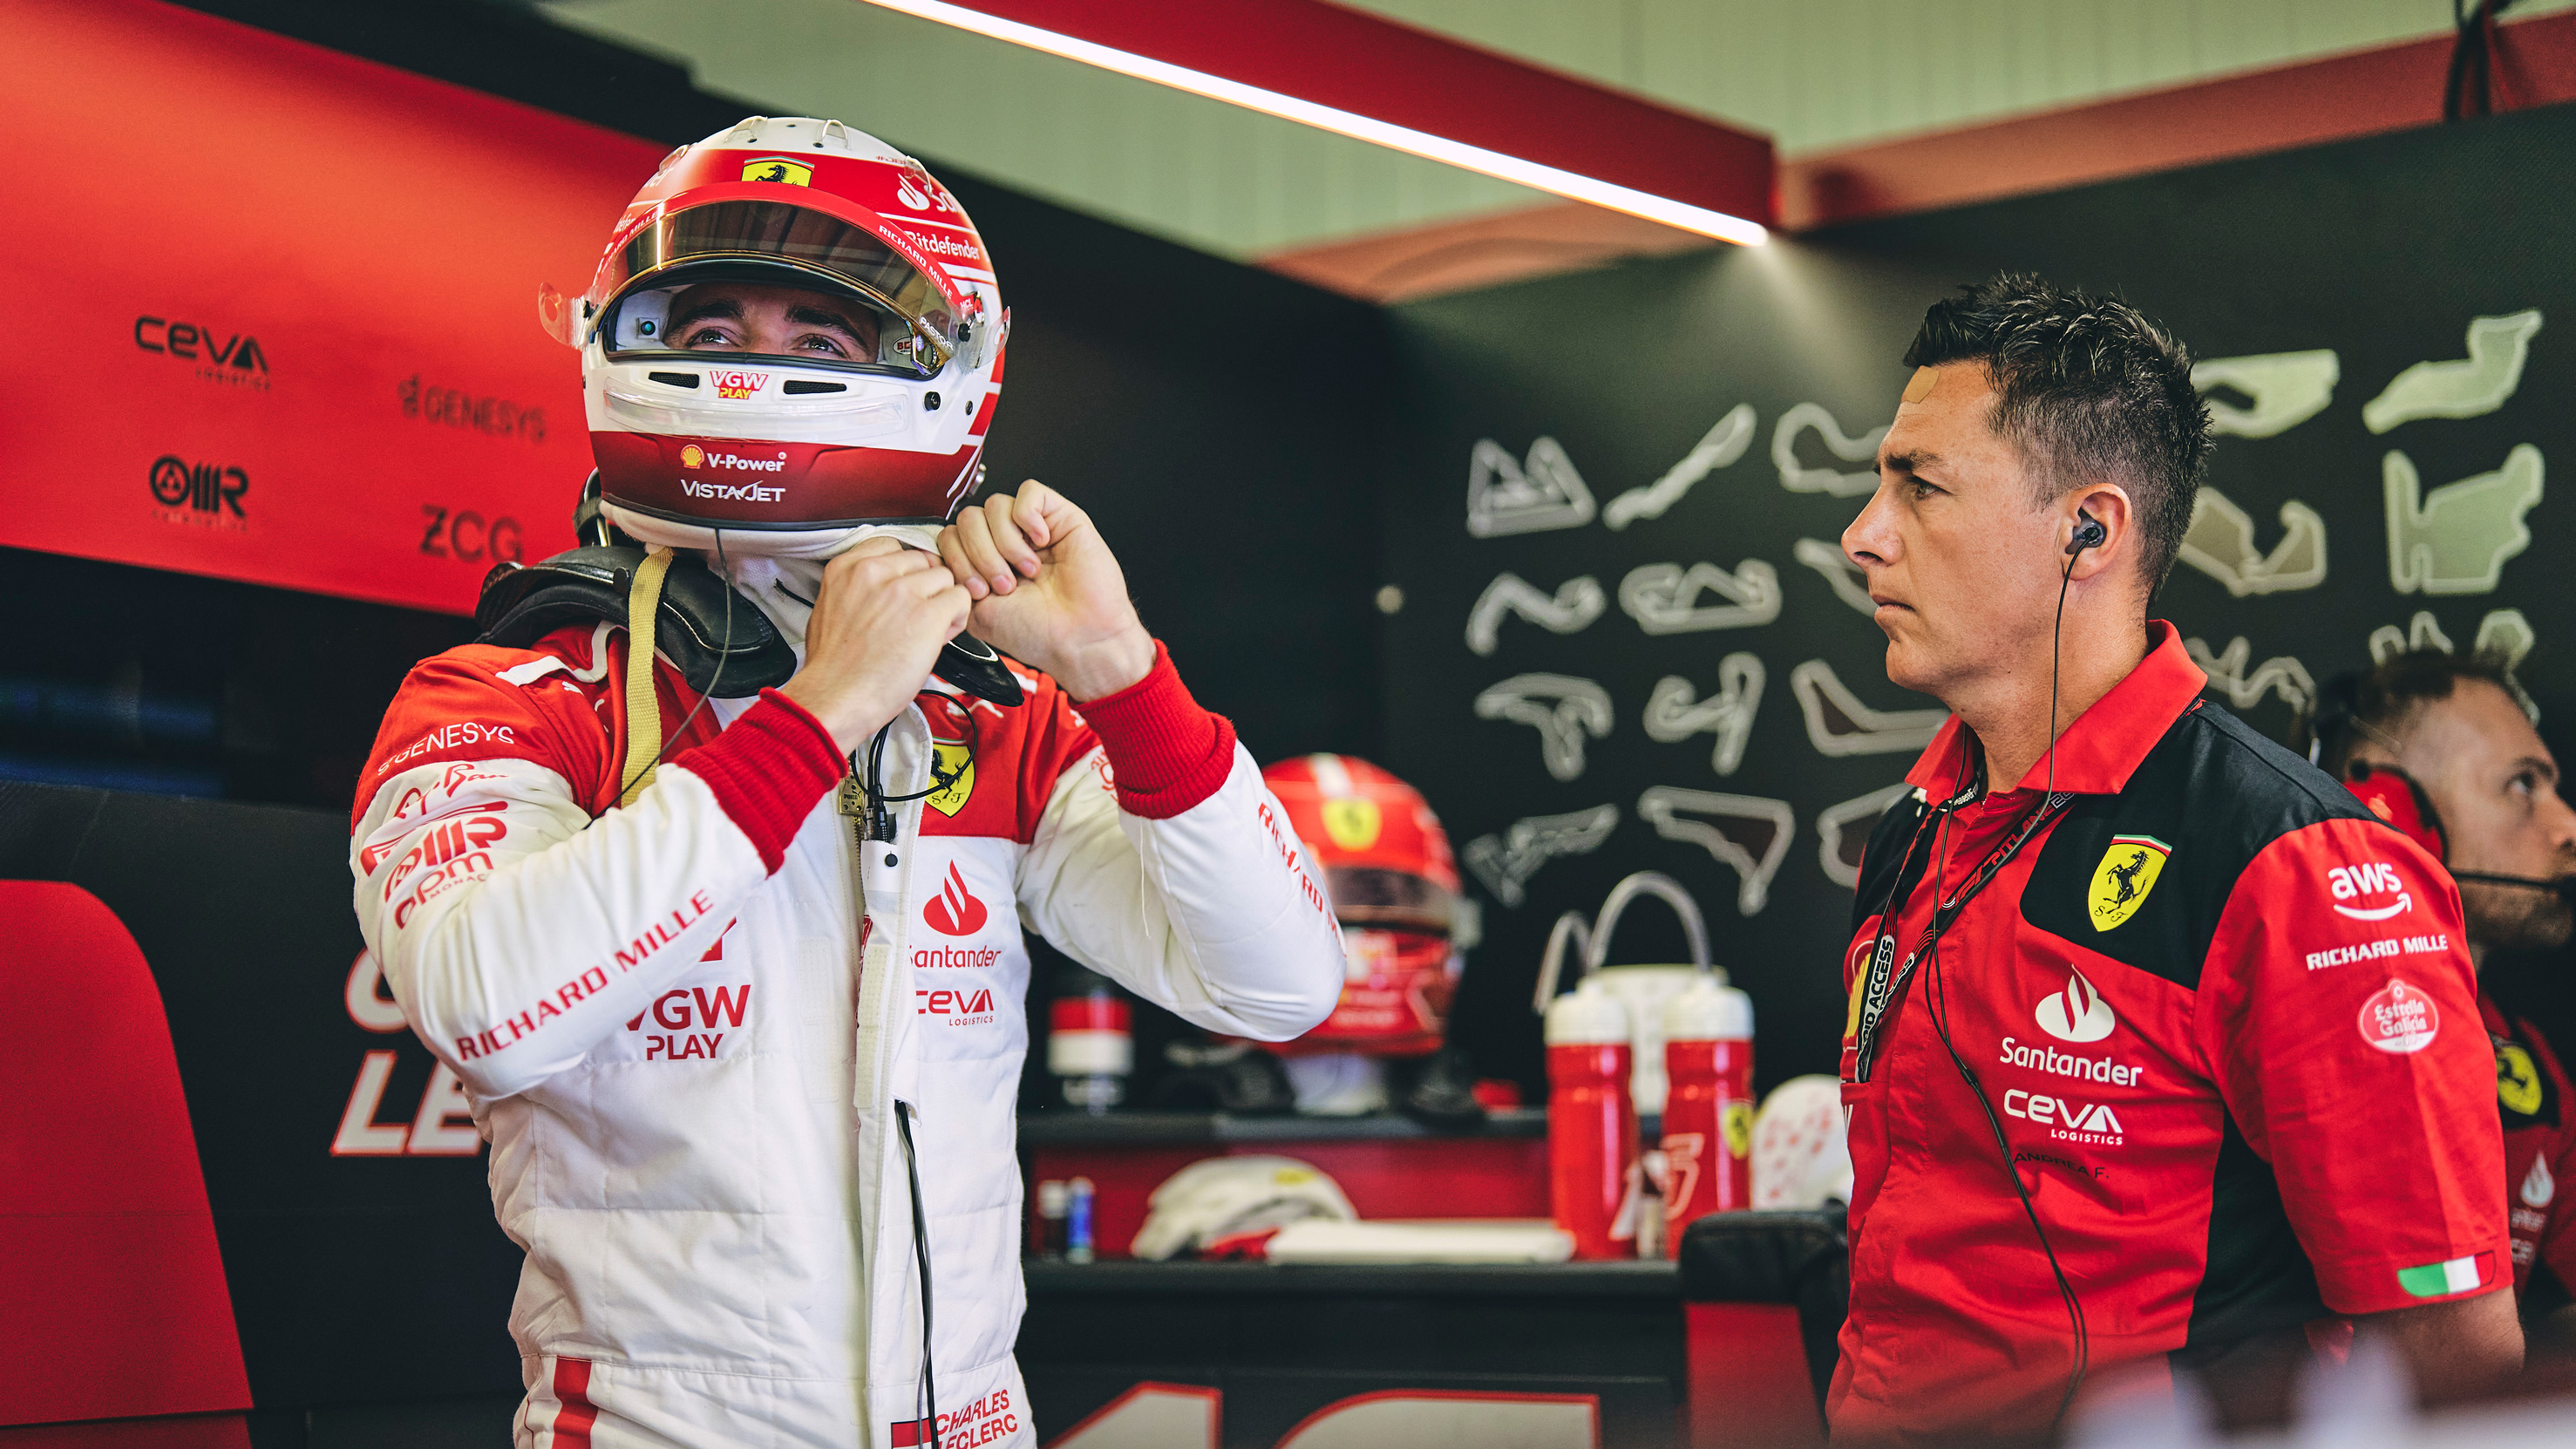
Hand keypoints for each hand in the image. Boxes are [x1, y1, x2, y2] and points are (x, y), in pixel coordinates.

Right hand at [779, 538, 971, 751]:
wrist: (836, 697)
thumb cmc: (833, 666)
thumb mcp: (829, 608)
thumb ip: (857, 587)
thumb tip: (885, 585)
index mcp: (846, 567)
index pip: (894, 546)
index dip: (905, 571)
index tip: (903, 590)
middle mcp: (874, 572)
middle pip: (923, 561)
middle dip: (925, 588)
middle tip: (915, 618)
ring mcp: (902, 591)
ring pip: (945, 577)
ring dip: (942, 602)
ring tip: (927, 630)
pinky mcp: (927, 614)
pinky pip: (961, 598)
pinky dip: (957, 618)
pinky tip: (940, 636)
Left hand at [937, 480, 1152, 699]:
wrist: (1081, 638)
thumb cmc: (1039, 633)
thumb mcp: (977, 613)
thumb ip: (955, 581)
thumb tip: (939, 558)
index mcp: (984, 564)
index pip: (950, 536)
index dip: (958, 560)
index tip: (978, 591)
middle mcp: (1005, 543)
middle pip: (968, 518)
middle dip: (980, 554)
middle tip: (1005, 584)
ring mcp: (1032, 528)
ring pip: (994, 505)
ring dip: (1006, 542)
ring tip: (1027, 569)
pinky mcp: (1060, 516)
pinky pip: (1029, 492)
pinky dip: (1029, 518)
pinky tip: (1041, 543)